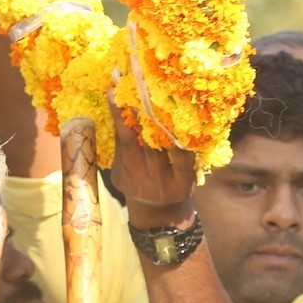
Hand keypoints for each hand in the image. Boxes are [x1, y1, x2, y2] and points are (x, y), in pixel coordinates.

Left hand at [106, 100, 198, 227]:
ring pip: (129, 144)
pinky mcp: (119, 178)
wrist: (156, 210)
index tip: (173, 114)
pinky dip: (118, 125)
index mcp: (181, 184)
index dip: (178, 138)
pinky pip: (119, 148)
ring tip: (114, 92)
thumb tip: (178, 112)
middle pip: (151, 148)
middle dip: (145, 118)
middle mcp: (159, 185)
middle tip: (138, 91)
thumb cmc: (177, 182)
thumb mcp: (188, 175)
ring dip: (121, 117)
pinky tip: (114, 104)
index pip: (183, 159)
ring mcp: (136, 182)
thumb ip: (185, 153)